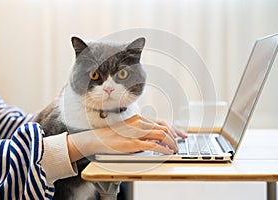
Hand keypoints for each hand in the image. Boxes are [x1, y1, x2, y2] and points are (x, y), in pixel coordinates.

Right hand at [67, 114, 184, 161]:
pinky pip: (152, 145)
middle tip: (180, 143)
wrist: (96, 138)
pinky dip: (163, 149)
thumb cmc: (112, 134)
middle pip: (164, 127)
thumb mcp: (129, 129)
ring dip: (171, 143)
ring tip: (174, 149)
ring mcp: (136, 132)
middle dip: (175, 136)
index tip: (181, 134)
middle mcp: (139, 123)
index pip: (162, 122)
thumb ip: (142, 131)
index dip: (174, 129)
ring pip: (161, 134)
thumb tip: (157, 138)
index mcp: (139, 119)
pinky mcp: (132, 143)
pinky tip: (167, 152)